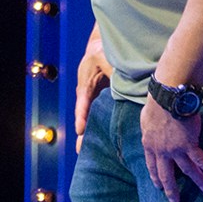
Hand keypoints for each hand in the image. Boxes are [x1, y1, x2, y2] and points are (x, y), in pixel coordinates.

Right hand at [73, 31, 112, 152]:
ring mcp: (93, 99)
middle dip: (83, 133)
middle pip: (84, 116)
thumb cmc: (102, 51)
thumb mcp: (104, 57)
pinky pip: (100, 116)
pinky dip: (101, 128)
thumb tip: (123, 82)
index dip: (81, 116)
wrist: (101, 48)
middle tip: (81, 150)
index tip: (80, 129)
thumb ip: (111, 70)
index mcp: (85, 84)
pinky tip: (106, 143)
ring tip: (89, 153)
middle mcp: (87, 94)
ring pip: (91, 119)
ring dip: (91, 134)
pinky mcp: (101, 102)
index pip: (82, 102)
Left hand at [141, 97, 202, 201]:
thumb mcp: (146, 121)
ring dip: (198, 180)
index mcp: (149, 145)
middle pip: (166, 175)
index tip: (159, 186)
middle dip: (171, 189)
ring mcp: (176, 149)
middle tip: (175, 201)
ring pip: (187, 170)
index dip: (156, 177)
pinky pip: (200, 160)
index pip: (151, 166)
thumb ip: (149, 131)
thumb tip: (151, 133)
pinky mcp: (189, 144)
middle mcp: (161, 151)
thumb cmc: (156, 105)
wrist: (167, 98)